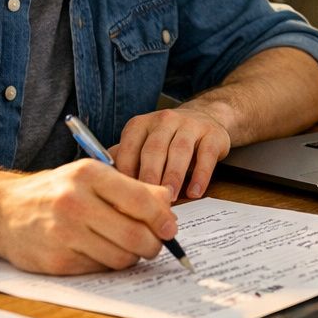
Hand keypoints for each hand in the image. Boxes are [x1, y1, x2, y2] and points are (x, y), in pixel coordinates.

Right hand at [0, 159, 178, 274]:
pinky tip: (98, 251)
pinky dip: (106, 264)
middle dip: (152, 244)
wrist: (2, 210)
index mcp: (88, 174)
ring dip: (131, 257)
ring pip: (120, 257)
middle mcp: (74, 201)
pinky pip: (99, 269)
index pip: (140, 200)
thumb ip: (131, 187)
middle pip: (135, 234)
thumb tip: (168, 204)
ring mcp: (63, 233)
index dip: (162, 218)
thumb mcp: (91, 176)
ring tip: (125, 248)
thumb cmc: (55, 191)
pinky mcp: (55, 260)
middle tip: (153, 244)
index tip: (169, 228)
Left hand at [111, 106, 231, 198]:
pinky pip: (206, 154)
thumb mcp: (144, 144)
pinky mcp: (212, 133)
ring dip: (174, 175)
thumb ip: (126, 160)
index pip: (130, 146)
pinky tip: (195, 192)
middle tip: (147, 199)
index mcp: (142, 124)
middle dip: (150, 175)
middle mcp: (165, 120)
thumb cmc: (167, 140)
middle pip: (154, 148)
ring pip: (180, 150)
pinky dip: (201, 175)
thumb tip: (104, 183)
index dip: (126, 170)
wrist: (205, 117)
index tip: (124, 194)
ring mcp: (190, 124)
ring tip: (170, 197)